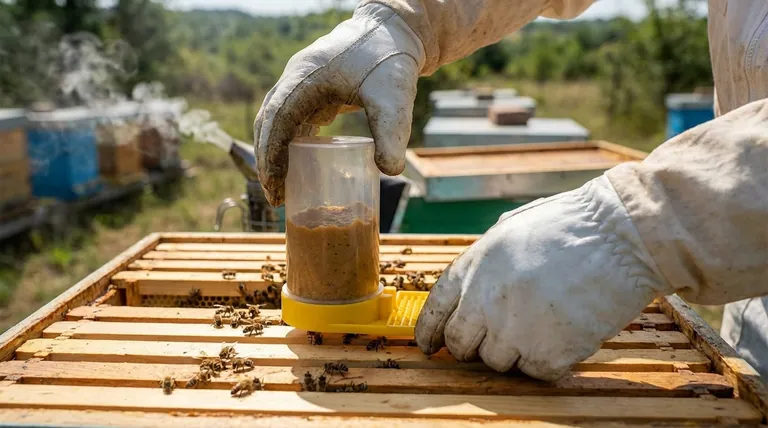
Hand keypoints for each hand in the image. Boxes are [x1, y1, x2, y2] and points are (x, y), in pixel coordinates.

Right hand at [254, 4, 424, 205]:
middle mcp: (296, 78)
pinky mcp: (313, 91)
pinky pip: (292, 120)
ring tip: (280, 190)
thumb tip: (390, 171)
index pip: (276, 118)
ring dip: (274, 154)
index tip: (274, 183)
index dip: (271, 152)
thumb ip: (392, 132)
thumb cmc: (391, 59)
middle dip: (267, 160)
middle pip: (269, 122)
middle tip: (275, 196)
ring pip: (277, 122)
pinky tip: (296, 169)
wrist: (395, 32)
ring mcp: (302, 83)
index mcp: (305, 75)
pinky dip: (289, 145)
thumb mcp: (395, 97)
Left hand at [414, 175, 673, 380]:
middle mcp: (486, 300)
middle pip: (461, 344)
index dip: (429, 332)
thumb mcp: (512, 228)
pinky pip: (534, 373)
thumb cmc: (573, 224)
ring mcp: (515, 330)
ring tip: (542, 325)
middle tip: (495, 337)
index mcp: (475, 265)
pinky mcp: (549, 354)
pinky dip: (547, 361)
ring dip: (513, 352)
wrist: (623, 235)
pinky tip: (563, 335)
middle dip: (472, 345)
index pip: (436, 309)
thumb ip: (484, 260)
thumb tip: (470, 289)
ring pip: (496, 362)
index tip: (430, 346)